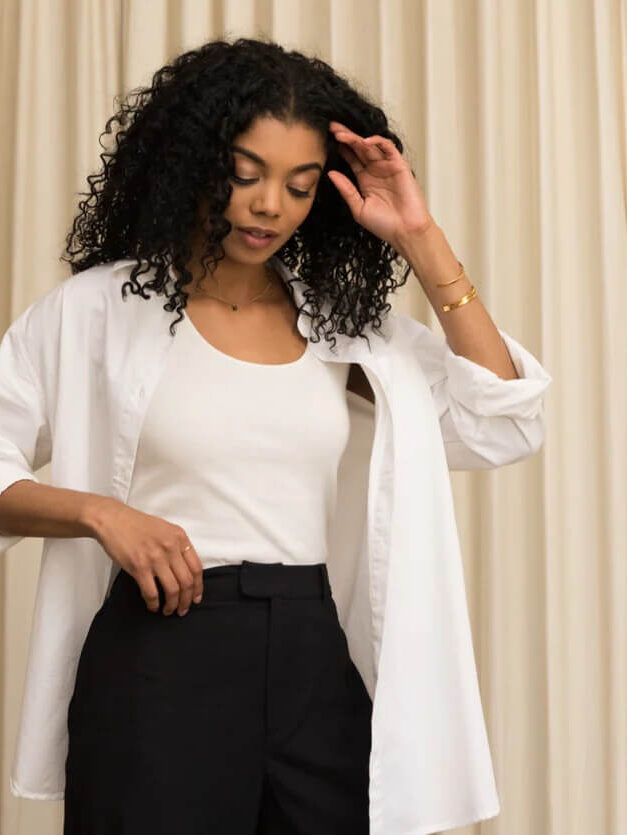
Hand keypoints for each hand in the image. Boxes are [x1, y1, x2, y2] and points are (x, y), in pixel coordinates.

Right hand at [89, 498, 203, 615]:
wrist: (112, 519)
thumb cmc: (137, 524)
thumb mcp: (165, 529)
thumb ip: (176, 546)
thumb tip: (184, 570)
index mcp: (179, 537)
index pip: (196, 568)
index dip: (198, 587)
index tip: (195, 598)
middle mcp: (170, 547)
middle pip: (187, 582)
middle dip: (186, 600)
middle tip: (182, 609)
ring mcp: (155, 558)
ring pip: (172, 590)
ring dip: (172, 605)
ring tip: (168, 610)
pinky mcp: (139, 567)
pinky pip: (151, 592)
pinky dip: (154, 603)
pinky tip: (153, 606)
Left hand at [327, 120, 434, 250]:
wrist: (405, 232)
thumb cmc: (384, 225)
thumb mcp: (358, 208)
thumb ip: (346, 190)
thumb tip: (331, 174)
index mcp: (365, 180)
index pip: (351, 158)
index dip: (340, 148)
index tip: (325, 140)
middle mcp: (375, 171)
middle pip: (358, 148)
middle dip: (345, 137)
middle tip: (331, 128)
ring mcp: (387, 167)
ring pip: (370, 145)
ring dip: (356, 138)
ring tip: (341, 135)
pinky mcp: (399, 165)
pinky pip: (388, 148)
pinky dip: (377, 141)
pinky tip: (364, 142)